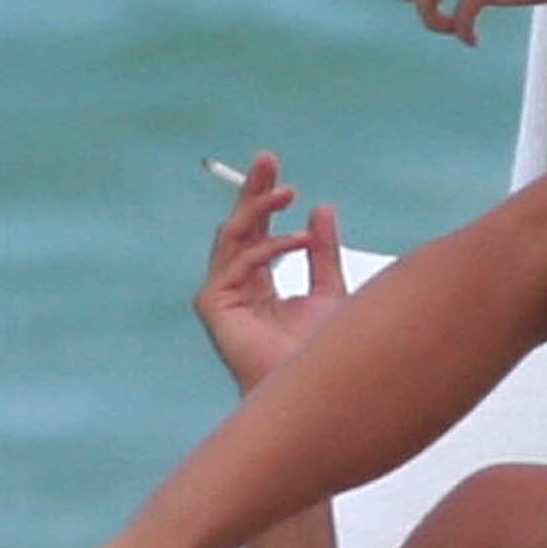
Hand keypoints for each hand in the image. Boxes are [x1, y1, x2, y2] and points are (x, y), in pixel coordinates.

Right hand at [193, 153, 347, 392]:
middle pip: (238, 227)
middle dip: (252, 191)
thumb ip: (323, 253)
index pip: (256, 230)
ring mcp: (223, 297)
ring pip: (232, 237)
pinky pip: (237, 263)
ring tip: (289, 192)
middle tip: (267, 158)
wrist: (317, 389)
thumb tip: (322, 209)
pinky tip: (299, 241)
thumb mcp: (330, 291)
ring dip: (259, 209)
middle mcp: (237, 287)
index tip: (276, 169)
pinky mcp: (216, 307)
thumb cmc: (322, 352)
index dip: (264, 198)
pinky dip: (268, 247)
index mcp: (259, 284)